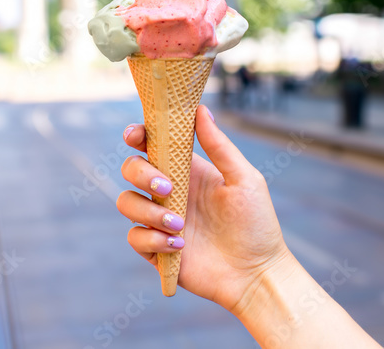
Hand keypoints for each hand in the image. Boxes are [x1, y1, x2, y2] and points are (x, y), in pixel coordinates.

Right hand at [117, 105, 291, 312]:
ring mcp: (160, 220)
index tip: (134, 135)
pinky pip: (134, 238)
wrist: (256, 274)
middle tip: (168, 188)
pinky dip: (152, 240)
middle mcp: (169, 192)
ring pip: (126, 203)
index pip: (152, 145)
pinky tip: (180, 246)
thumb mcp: (244, 180)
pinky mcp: (157, 249)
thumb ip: (220, 146)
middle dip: (141, 175)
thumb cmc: (256, 224)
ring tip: (180, 225)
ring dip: (149, 212)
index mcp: (188, 170)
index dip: (137, 135)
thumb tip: (200, 109)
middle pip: (131, 169)